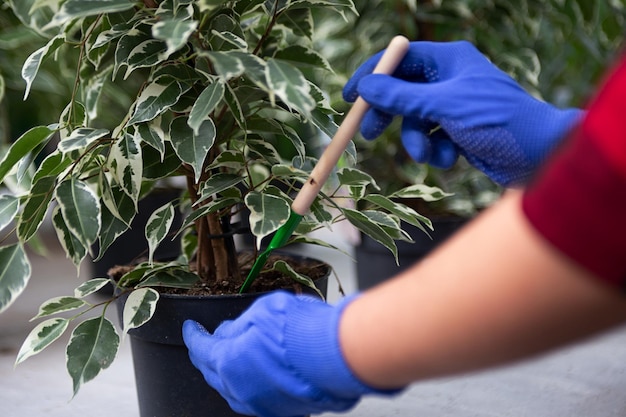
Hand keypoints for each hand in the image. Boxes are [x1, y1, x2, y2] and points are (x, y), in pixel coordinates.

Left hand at [182, 291, 400, 416]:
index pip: (200, 349)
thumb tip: (229, 332)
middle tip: (209, 342)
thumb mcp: (262, 313)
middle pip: (212, 373)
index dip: (194, 335)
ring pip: (233, 390)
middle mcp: (240, 389)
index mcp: (228, 362)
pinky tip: (258, 373)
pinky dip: (249, 384)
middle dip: (208, 356)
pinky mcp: (282, 410)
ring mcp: (261, 404)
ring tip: (234, 357)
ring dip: (228, 373)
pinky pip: (255, 399)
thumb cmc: (302, 332)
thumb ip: (240, 326)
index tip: (191, 328)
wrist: (337, 355)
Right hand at [343, 41, 582, 185]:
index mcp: (449, 60)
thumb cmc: (498, 120)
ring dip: (417, 140)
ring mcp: (454, 106)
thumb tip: (367, 87)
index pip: (400, 59)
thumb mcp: (443, 106)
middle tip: (368, 132)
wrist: (539, 155)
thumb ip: (402, 97)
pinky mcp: (459, 131)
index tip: (350, 96)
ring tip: (428, 153)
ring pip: (415, 121)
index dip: (373, 75)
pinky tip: (451, 157)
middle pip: (402, 91)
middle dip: (389, 115)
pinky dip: (436, 150)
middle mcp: (450, 79)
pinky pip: (432, 138)